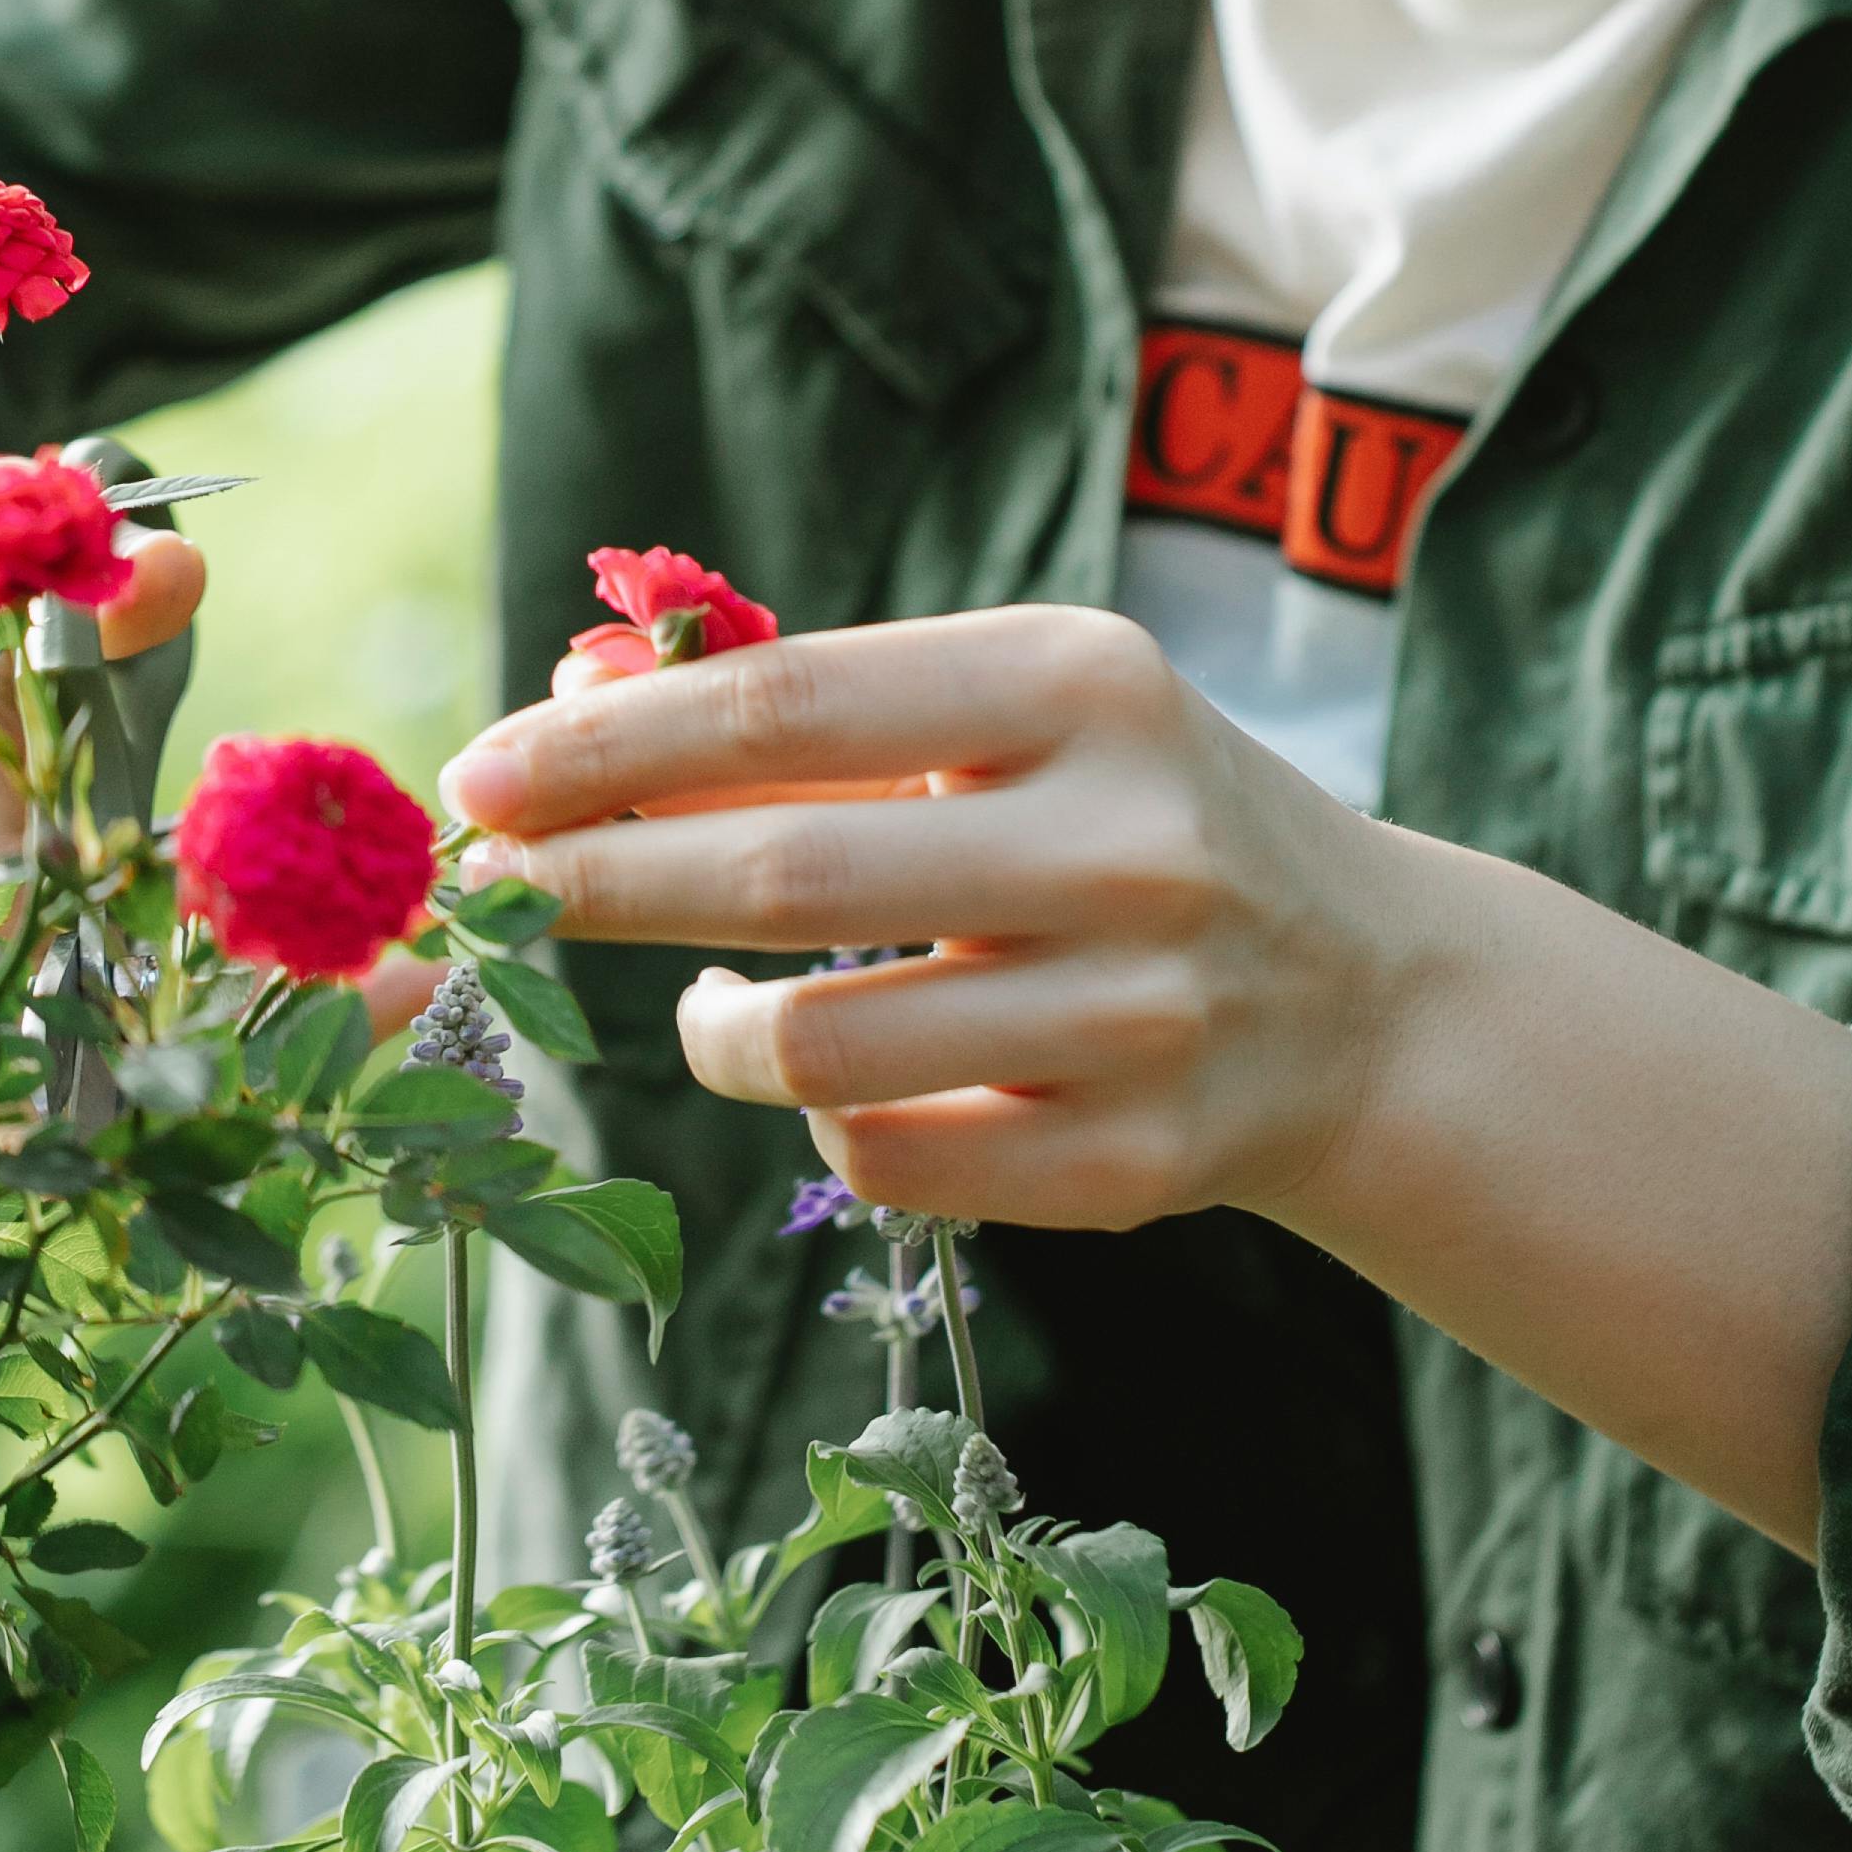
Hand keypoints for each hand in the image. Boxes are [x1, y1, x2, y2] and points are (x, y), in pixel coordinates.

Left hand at [437, 608, 1404, 1228]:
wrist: (1369, 994)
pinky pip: (890, 1160)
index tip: (481, 780)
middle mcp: (1128, 843)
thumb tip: (569, 702)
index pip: (787, 710)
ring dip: (706, 1031)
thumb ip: (814, 720)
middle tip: (498, 890)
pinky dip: (822, 1119)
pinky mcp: (1139, 1165)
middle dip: (600, 883)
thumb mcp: (1015, 719)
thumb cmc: (1130, 819)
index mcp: (1088, 686)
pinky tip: (835, 1073)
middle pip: (782, 876)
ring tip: (702, 999)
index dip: (606, 747)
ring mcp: (1143, 1016)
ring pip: (815, 1048)